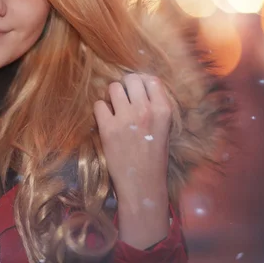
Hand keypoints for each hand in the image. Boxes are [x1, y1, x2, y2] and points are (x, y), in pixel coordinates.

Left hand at [94, 73, 172, 247]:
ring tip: (115, 109)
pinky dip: (101, 110)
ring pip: (113, 88)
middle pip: (130, 79)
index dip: (142, 82)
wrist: (142, 183)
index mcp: (163, 110)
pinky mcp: (108, 128)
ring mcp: (125, 118)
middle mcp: (145, 110)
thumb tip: (141, 86)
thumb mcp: (164, 128)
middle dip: (126, 87)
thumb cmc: (155, 157)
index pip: (151, 79)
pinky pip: (99, 104)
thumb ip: (155, 107)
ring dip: (112, 96)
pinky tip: (106, 120)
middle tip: (124, 100)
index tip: (137, 91)